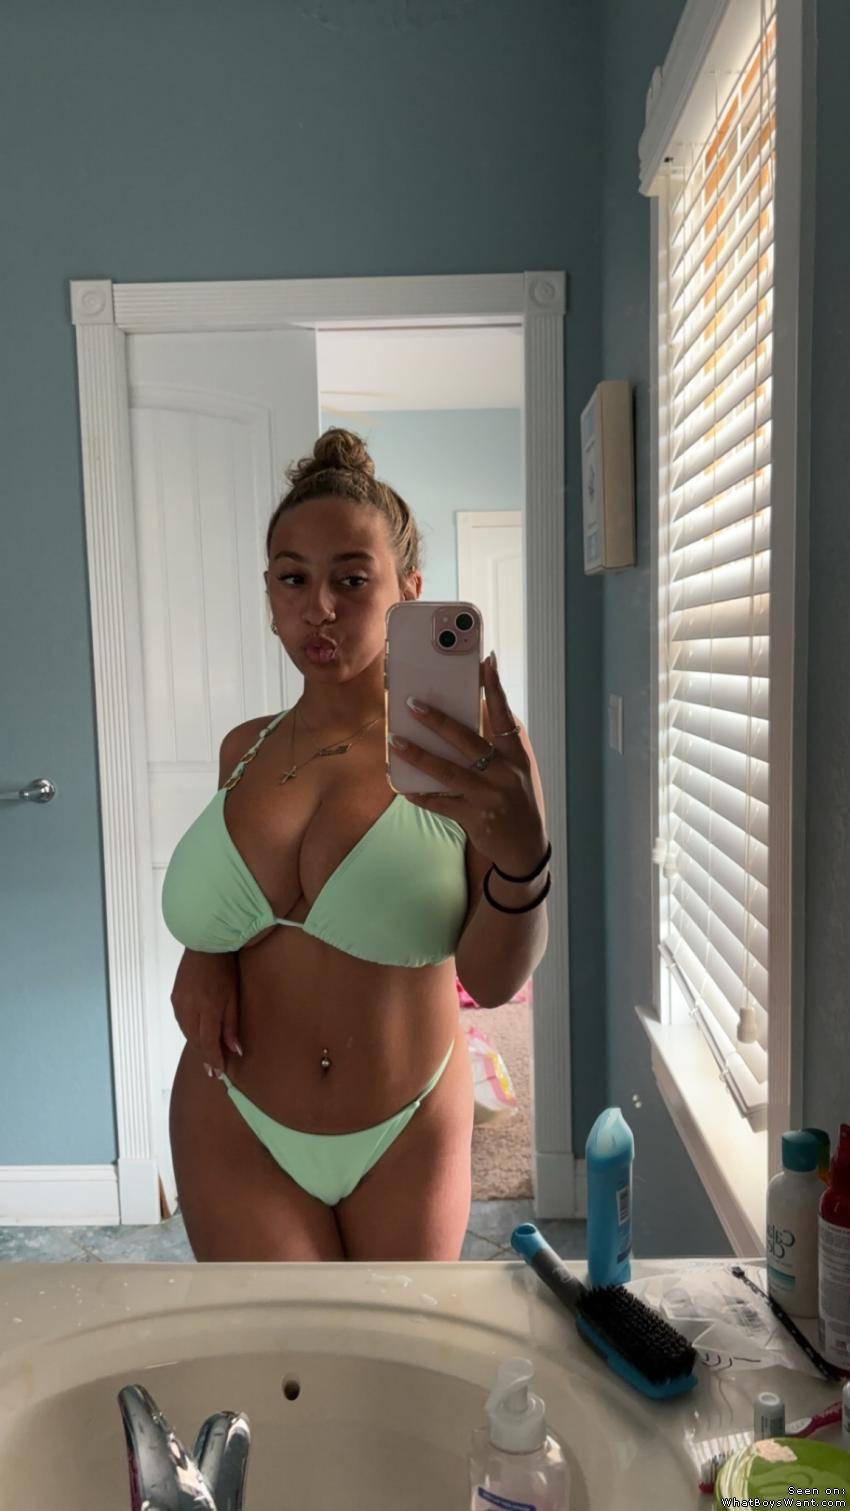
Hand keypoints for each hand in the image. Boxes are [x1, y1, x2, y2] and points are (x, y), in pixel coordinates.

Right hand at [170, 950, 241, 1078]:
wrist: (205, 943)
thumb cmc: (225, 969)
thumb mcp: (233, 997)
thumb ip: (231, 1025)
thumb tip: (235, 1050)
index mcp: (207, 1009)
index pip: (209, 1043)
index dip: (214, 1060)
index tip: (219, 1074)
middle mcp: (189, 1009)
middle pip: (196, 1041)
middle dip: (206, 1057)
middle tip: (214, 1072)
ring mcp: (179, 1003)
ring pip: (187, 1033)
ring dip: (198, 1045)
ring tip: (207, 1057)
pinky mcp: (174, 997)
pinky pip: (182, 1022)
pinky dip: (190, 1032)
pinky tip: (197, 1035)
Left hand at [389, 651, 547, 874]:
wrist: (526, 848)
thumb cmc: (517, 800)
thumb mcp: (518, 769)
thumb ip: (499, 743)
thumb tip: (470, 711)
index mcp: (517, 755)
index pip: (505, 715)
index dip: (495, 688)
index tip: (485, 661)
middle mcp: (504, 773)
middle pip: (467, 741)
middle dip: (437, 720)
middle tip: (411, 703)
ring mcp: (488, 796)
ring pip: (447, 772)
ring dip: (417, 755)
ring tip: (394, 740)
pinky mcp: (474, 817)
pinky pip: (440, 803)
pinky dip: (420, 794)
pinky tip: (402, 785)